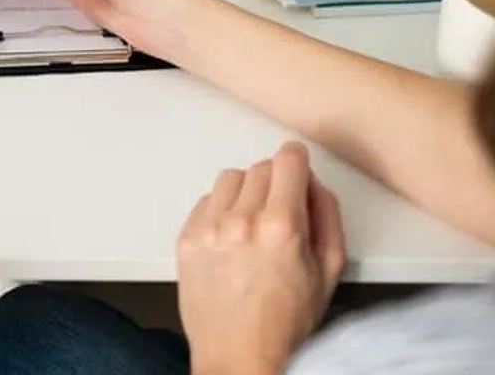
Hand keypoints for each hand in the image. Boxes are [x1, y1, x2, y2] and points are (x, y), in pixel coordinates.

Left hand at [178, 142, 346, 374]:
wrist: (239, 356)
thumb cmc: (288, 323)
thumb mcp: (329, 272)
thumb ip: (327, 218)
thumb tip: (313, 184)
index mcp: (281, 227)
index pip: (287, 161)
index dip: (296, 162)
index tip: (297, 168)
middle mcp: (241, 220)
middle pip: (259, 168)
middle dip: (276, 182)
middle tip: (281, 210)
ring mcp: (209, 228)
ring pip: (230, 179)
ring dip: (246, 192)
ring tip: (253, 224)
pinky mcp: (186, 238)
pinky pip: (206, 201)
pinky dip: (221, 211)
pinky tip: (231, 238)